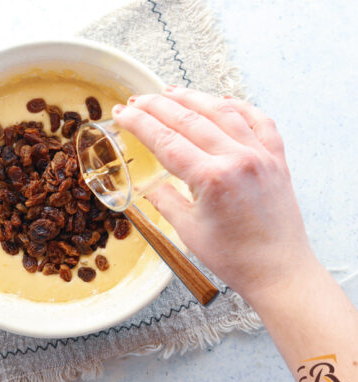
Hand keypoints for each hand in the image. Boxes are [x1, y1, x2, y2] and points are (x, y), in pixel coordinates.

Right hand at [113, 87, 315, 301]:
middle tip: (136, 99)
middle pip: (189, 119)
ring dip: (192, 98)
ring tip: (169, 90)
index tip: (122, 113)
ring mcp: (261, 155)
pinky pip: (259, 120)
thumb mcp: (188, 230)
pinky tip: (222, 100)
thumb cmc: (235, 258)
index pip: (166, 140)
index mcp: (213, 178)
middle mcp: (238, 159)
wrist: (279, 271)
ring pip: (222, 111)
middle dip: (157, 106)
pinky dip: (238, 106)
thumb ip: (165, 200)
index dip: (139, 123)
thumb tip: (150, 185)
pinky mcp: (277, 158)